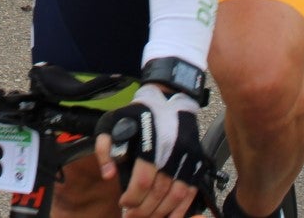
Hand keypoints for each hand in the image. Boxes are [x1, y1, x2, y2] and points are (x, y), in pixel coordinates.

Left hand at [93, 84, 204, 216]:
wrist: (169, 97)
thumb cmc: (137, 113)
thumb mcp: (112, 123)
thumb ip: (105, 149)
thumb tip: (108, 176)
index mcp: (149, 140)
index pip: (143, 180)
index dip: (132, 197)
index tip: (123, 203)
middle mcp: (171, 150)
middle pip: (159, 191)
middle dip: (144, 209)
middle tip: (133, 217)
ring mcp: (187, 157)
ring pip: (177, 194)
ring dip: (161, 212)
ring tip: (148, 217)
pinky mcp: (197, 161)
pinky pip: (192, 190)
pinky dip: (183, 208)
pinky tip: (171, 217)